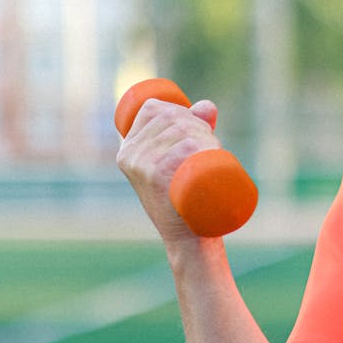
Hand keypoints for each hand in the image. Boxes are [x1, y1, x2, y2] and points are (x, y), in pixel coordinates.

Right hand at [116, 97, 221, 244]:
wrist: (188, 235)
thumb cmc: (186, 197)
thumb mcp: (181, 160)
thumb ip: (194, 128)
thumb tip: (207, 106)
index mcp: (128, 149)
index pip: (153, 108)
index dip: (180, 110)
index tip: (195, 128)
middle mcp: (130, 154)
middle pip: (171, 117)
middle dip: (199, 124)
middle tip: (211, 146)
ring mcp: (141, 164)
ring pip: (183, 130)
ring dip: (207, 136)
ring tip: (214, 153)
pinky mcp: (155, 175)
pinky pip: (186, 146)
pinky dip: (204, 146)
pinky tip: (211, 153)